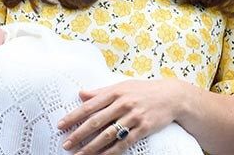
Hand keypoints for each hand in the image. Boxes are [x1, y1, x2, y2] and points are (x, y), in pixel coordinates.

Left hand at [57, 79, 195, 153]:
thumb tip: (81, 94)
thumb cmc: (144, 90)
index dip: (74, 116)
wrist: (172, 96)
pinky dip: (111, 152)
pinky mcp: (143, 128)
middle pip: (96, 121)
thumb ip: (101, 92)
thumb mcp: (123, 86)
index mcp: (116, 92)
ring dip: (91, 147)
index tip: (60, 125)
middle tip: (66, 144)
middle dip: (79, 134)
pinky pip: (124, 143)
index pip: (90, 105)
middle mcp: (123, 103)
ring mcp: (134, 116)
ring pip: (108, 134)